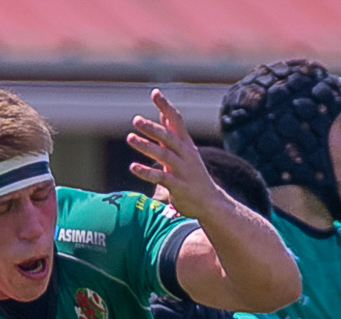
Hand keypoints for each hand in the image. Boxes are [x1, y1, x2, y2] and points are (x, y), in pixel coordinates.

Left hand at [127, 90, 224, 221]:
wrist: (210, 202)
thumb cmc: (192, 175)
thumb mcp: (184, 152)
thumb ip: (172, 134)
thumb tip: (163, 114)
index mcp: (186, 144)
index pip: (177, 121)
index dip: (166, 106)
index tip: (155, 93)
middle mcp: (186, 155)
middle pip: (169, 137)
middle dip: (153, 127)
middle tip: (136, 119)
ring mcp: (183, 170)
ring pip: (164, 155)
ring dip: (146, 146)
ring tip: (130, 138)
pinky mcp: (179, 186)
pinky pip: (161, 178)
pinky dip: (147, 172)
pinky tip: (133, 167)